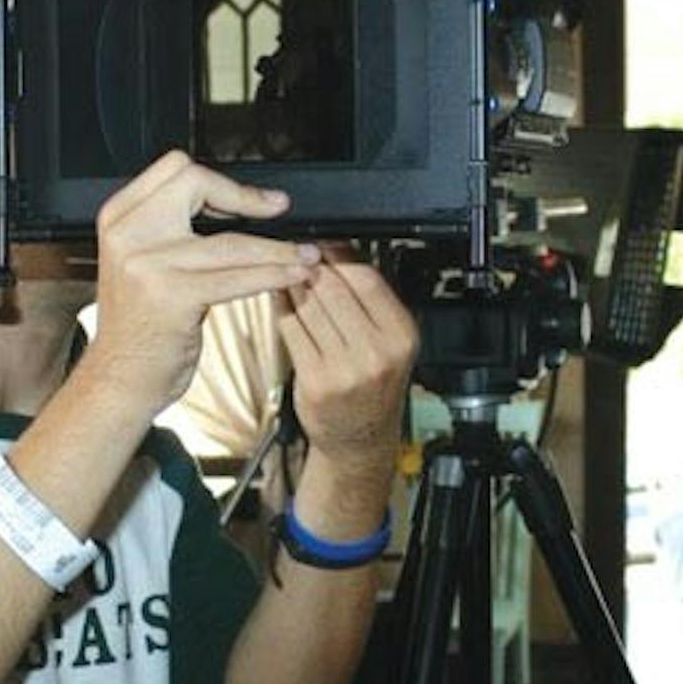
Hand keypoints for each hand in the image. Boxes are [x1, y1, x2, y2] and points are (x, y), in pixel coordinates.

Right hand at [82, 151, 316, 413]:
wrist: (118, 379)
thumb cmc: (140, 327)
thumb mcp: (143, 263)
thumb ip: (173, 229)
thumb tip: (238, 202)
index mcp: (119, 217)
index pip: (176, 169)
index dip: (220, 181)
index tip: (252, 199)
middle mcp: (128, 233)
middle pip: (196, 184)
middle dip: (247, 199)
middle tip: (279, 210)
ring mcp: (147, 263)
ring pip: (230, 241)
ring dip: (278, 248)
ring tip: (307, 254)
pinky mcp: (172, 295)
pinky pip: (238, 277)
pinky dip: (274, 274)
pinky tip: (293, 276)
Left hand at [277, 250, 418, 493]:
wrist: (360, 438)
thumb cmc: (373, 386)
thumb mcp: (390, 341)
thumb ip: (371, 301)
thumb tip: (337, 251)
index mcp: (402, 335)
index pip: (367, 279)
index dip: (340, 255)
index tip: (325, 245)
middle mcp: (377, 353)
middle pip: (334, 289)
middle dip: (312, 267)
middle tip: (300, 256)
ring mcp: (345, 370)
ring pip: (309, 306)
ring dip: (293, 284)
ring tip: (288, 274)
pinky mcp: (315, 381)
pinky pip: (291, 328)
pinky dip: (282, 307)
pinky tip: (281, 298)